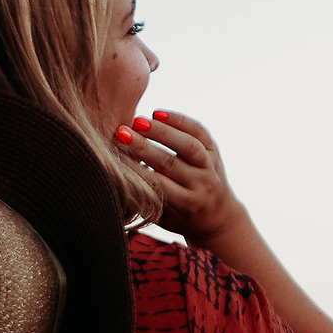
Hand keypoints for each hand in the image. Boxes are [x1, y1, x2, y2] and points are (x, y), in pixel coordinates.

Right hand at [113, 110, 248, 247]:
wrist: (218, 217)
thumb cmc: (181, 219)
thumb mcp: (163, 218)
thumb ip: (145, 201)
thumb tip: (116, 182)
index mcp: (187, 203)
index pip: (158, 184)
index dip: (136, 170)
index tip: (114, 158)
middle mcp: (202, 184)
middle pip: (171, 163)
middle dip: (144, 147)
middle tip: (121, 133)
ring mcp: (210, 166)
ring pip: (188, 145)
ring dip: (162, 131)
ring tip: (138, 121)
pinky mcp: (214, 151)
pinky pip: (200, 131)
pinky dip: (180, 120)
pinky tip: (158, 113)